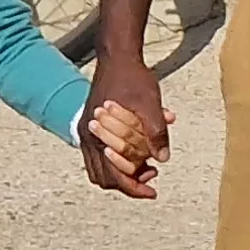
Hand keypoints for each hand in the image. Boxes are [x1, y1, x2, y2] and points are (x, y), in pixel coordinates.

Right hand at [81, 53, 166, 199]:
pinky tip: (138, 149)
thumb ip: (156, 133)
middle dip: (129, 183)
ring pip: (100, 168)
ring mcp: (87, 133)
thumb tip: (162, 159)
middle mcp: (87, 138)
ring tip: (146, 165)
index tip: (152, 192)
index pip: (114, 177)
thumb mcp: (150, 105)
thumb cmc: (133, 78)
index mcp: (98, 135)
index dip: (134, 188)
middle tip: (151, 175)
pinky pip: (100, 154)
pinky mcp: (91, 127)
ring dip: (122, 173)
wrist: (118, 57)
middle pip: (104, 178)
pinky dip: (117, 159)